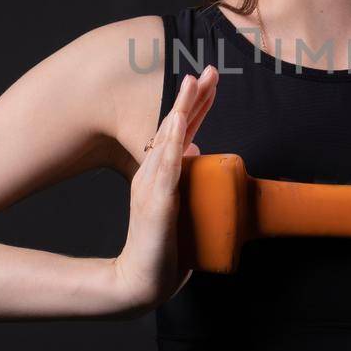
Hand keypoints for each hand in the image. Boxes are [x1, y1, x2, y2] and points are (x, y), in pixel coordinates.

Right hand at [114, 65, 217, 312]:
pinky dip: (171, 142)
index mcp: (159, 174)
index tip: (208, 81)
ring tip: (192, 83)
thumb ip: (184, 180)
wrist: (140, 281)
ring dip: (181, 109)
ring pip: (168, 139)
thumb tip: (198, 152)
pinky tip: (176, 121)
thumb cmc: (162, 247)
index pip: (180, 133)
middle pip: (175, 127)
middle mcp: (152, 174)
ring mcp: (152, 186)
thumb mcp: (177, 206)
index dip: (195, 106)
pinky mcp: (157, 203)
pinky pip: (165, 167)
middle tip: (209, 70)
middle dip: (193, 97)